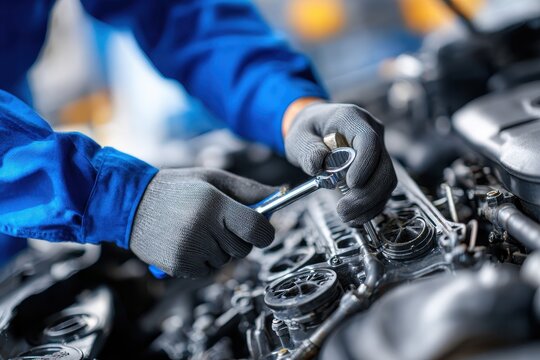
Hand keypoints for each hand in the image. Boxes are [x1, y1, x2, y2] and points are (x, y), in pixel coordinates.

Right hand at [129, 168, 274, 277]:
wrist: (131, 203)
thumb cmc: (177, 188)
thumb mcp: (213, 179)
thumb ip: (248, 189)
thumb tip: (279, 193)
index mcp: (215, 204)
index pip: (258, 229)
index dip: (265, 231)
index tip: (261, 229)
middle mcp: (203, 228)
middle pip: (244, 248)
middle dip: (239, 238)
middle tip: (219, 223)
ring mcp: (190, 249)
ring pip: (226, 261)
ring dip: (219, 249)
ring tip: (197, 229)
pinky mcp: (178, 265)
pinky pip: (207, 271)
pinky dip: (202, 260)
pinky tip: (187, 241)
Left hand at [284, 102, 396, 224]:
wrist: (314, 129)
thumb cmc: (307, 130)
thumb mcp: (298, 136)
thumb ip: (307, 150)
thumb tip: (319, 164)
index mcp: (351, 118)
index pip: (369, 140)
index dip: (364, 165)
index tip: (351, 184)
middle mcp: (371, 131)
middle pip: (383, 165)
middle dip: (367, 193)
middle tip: (344, 210)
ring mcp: (378, 149)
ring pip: (387, 180)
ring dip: (369, 203)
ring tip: (346, 216)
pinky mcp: (377, 166)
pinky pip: (382, 189)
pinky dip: (370, 206)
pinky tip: (355, 216)